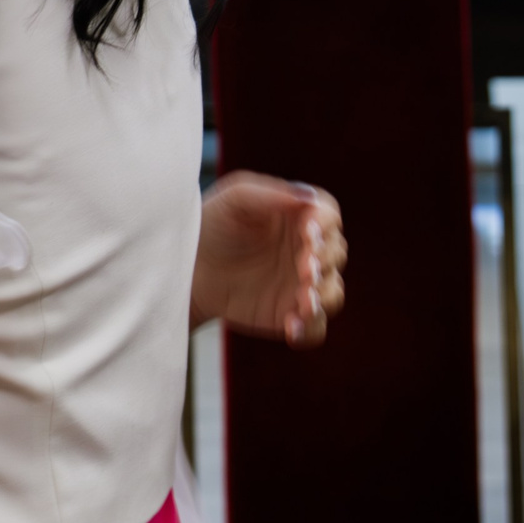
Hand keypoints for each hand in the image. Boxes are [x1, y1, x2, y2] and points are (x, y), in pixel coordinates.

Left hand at [191, 172, 344, 344]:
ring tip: (302, 301)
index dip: (325, 223)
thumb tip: (308, 199)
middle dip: (324, 260)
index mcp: (298, 216)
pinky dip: (309, 328)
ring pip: (333, 291)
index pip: (328, 216)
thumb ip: (268, 194)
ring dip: (323, 295)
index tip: (308, 232)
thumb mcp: (233, 199)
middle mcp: (306, 249)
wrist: (187, 268)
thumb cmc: (211, 224)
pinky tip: (291, 328)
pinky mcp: (291, 313)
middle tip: (303, 266)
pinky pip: (315, 327)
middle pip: (336, 252)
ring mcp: (302, 284)